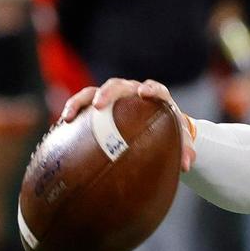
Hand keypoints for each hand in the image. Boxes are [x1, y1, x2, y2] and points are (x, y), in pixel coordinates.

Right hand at [60, 78, 196, 171]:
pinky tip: (62, 124)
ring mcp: (114, 97)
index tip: (145, 93)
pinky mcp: (98, 105)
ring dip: (82, 100)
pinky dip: (72, 110)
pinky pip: (82, 104)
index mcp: (155, 97)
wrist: (156, 126)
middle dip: (109, 92)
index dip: (151, 89)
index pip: (156, 88)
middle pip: (120, 85)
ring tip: (71, 114)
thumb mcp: (178, 138)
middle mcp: (132, 93)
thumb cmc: (167, 130)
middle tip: (100, 104)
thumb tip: (187, 165)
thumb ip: (185, 149)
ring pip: (95, 91)